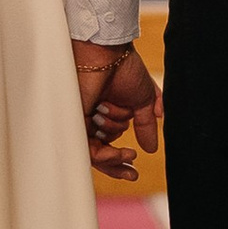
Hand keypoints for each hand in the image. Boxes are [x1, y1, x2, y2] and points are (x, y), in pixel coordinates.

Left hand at [73, 39, 162, 180]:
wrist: (108, 54)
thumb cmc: (124, 68)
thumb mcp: (142, 101)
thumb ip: (146, 125)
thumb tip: (151, 149)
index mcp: (105, 113)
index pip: (109, 144)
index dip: (121, 160)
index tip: (135, 170)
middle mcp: (91, 118)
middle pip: (100, 152)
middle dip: (117, 165)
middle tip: (132, 174)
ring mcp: (82, 121)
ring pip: (97, 152)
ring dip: (115, 155)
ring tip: (128, 153)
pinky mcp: (76, 123)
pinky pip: (88, 149)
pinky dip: (106, 155)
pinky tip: (121, 153)